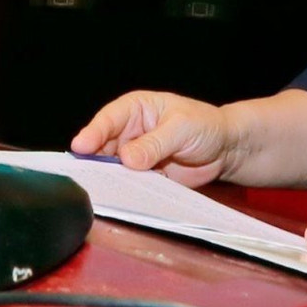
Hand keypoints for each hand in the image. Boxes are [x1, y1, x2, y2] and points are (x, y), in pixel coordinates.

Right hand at [69, 90, 238, 188]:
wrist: (226, 149)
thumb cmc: (205, 125)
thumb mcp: (181, 128)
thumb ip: (154, 143)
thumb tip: (128, 158)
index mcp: (135, 109)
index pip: (108, 119)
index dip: (93, 133)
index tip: (81, 147)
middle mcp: (129, 131)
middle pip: (103, 146)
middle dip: (94, 160)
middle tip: (86, 175)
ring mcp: (135, 155)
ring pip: (113, 167)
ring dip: (109, 178)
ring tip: (101, 189)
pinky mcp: (143, 176)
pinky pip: (129, 184)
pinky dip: (124, 191)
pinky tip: (120, 198)